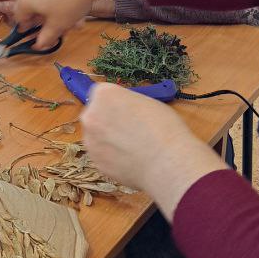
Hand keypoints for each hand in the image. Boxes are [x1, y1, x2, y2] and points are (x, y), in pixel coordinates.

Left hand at [81, 84, 225, 217]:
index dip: (115, 102)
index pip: (101, 93)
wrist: (168, 164)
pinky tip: (131, 160)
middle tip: (129, 129)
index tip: (125, 110)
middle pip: (95, 114)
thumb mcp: (148, 103)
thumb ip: (128, 104)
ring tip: (132, 147)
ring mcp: (90, 141)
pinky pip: (102, 155)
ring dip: (108, 140)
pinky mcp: (95, 162)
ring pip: (96, 137)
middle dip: (107, 120)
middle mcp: (91, 115)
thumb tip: (124, 111)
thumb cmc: (165, 129)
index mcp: (104, 95)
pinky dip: (112, 157)